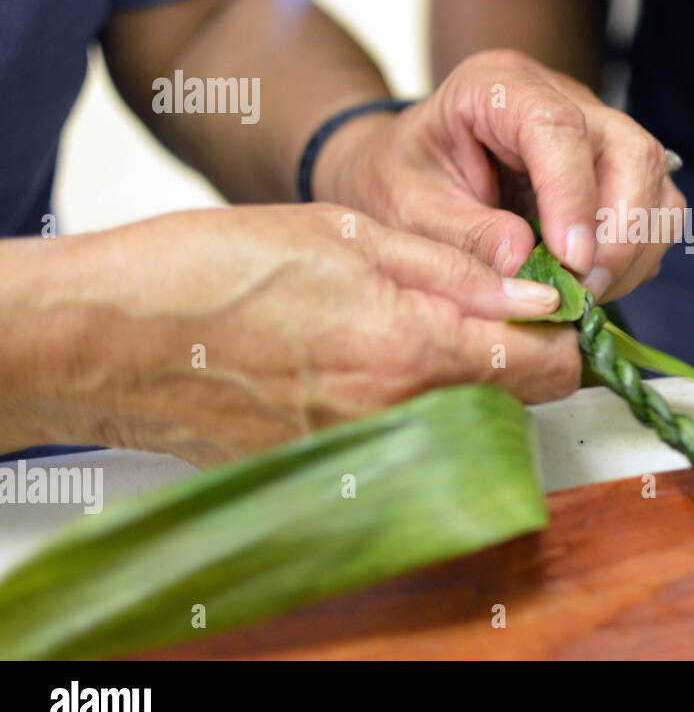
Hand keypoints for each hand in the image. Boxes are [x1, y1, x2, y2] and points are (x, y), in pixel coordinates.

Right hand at [22, 204, 579, 465]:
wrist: (110, 339)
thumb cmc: (216, 269)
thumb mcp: (347, 235)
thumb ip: (454, 270)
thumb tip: (538, 292)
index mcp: (411, 346)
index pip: (548, 366)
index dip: (566, 333)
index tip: (556, 304)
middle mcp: (399, 416)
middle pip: (516, 402)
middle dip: (522, 356)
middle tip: (488, 306)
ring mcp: (365, 457)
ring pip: (466, 424)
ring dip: (469, 381)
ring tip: (415, 326)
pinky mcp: (332, 476)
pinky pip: (410, 445)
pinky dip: (415, 407)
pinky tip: (368, 364)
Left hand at [315, 49, 686, 301]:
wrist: (406, 168)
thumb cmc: (399, 178)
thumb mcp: (406, 208)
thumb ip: (462, 234)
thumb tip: (525, 263)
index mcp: (499, 87)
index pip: (558, 126)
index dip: (574, 196)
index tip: (571, 261)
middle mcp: (562, 98)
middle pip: (632, 150)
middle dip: (622, 231)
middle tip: (583, 290)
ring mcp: (597, 131)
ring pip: (656, 181)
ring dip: (635, 249)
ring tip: (585, 292)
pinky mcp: (615, 169)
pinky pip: (655, 210)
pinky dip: (636, 255)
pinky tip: (593, 281)